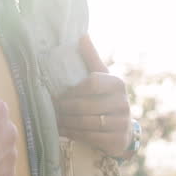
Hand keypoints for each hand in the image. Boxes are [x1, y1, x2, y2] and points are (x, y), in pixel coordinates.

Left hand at [55, 35, 132, 156]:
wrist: (122, 128)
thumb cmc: (105, 97)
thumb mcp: (101, 77)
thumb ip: (90, 58)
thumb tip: (82, 35)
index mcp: (117, 83)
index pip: (91, 83)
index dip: (73, 90)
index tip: (59, 94)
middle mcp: (123, 102)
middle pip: (86, 105)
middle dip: (65, 108)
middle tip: (52, 109)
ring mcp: (122, 122)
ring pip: (87, 123)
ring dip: (67, 122)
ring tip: (55, 120)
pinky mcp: (118, 139)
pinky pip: (91, 137)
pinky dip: (74, 134)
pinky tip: (63, 131)